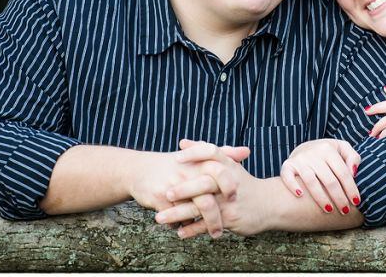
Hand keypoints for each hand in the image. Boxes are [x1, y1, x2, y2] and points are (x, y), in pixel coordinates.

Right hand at [129, 142, 249, 238]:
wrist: (139, 170)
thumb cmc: (174, 164)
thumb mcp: (198, 155)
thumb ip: (224, 153)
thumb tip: (247, 151)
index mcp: (198, 162)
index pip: (220, 174)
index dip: (228, 187)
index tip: (234, 199)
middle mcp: (186, 175)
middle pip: (206, 200)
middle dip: (216, 218)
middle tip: (224, 227)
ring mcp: (172, 188)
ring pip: (192, 213)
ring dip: (204, 226)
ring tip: (214, 233)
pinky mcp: (159, 200)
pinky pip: (175, 220)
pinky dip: (183, 227)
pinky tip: (187, 229)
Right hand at [280, 139, 360, 214]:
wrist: (304, 147)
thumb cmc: (328, 153)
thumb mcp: (342, 148)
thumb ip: (353, 157)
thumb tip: (354, 173)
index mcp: (328, 149)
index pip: (343, 173)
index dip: (351, 189)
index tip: (356, 202)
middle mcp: (313, 153)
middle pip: (329, 180)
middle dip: (338, 198)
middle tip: (345, 211)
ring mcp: (299, 160)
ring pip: (311, 182)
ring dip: (321, 198)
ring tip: (329, 210)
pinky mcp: (287, 165)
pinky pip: (288, 177)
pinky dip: (293, 186)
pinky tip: (300, 195)